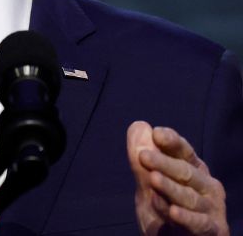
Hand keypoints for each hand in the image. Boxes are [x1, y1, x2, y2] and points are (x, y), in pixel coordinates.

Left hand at [127, 120, 227, 234]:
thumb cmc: (165, 212)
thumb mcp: (149, 186)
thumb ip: (142, 161)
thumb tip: (139, 126)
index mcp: (193, 171)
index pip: (184, 152)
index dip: (172, 142)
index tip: (157, 133)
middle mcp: (206, 187)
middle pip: (186, 172)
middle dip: (165, 163)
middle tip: (144, 156)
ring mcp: (211, 209)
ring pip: (190, 197)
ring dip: (171, 188)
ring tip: (153, 179)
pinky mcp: (212, 230)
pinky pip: (199, 223)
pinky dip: (186, 217)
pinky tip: (172, 211)